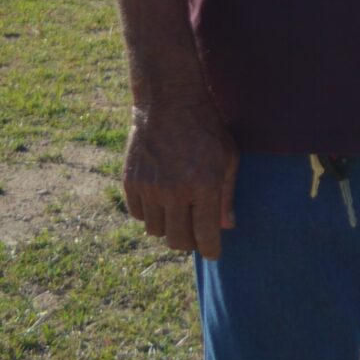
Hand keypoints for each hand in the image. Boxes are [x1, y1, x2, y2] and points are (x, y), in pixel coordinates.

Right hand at [123, 102, 236, 258]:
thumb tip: (227, 226)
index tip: (214, 254)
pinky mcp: (130, 183)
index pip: (205, 233)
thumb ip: (227, 194)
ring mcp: (149, 188)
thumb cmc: (207, 130)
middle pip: (177, 240)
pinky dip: (151, 215)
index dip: (210, 249)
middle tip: (196, 236)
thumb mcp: (228, 157)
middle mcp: (174, 191)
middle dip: (189, 243)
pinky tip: (162, 203)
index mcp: (203, 185)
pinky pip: (139, 215)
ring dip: (169, 228)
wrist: (169, 105)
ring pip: (156, 231)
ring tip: (180, 214)